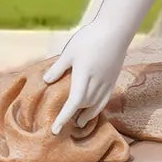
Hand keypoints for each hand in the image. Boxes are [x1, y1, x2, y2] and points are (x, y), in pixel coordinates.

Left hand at [45, 19, 129, 134]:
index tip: (55, 130)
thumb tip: (46, 81)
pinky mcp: (113, 79)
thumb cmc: (90, 38)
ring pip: (96, 105)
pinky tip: (94, 108)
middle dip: (74, 117)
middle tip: (63, 125)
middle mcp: (97, 83)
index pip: (73, 103)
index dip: (63, 118)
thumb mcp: (69, 52)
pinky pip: (105, 99)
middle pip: (84, 106)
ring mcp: (107, 82)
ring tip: (79, 122)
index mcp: (84, 77)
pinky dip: (98, 107)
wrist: (115, 31)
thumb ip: (58, 68)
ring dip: (87, 115)